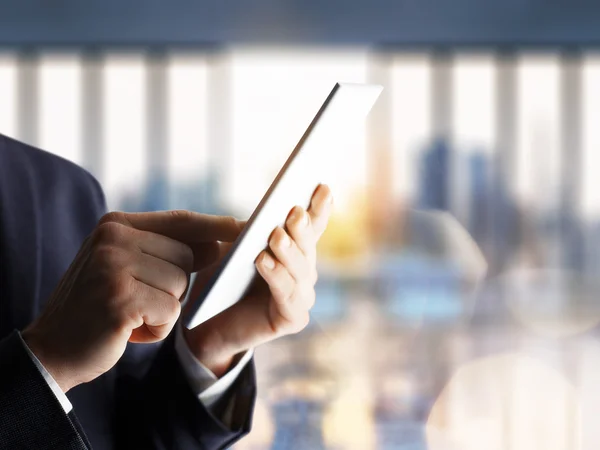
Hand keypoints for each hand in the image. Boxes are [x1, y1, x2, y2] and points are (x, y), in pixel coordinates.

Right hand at [22, 210, 242, 391]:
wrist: (53, 349)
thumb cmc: (97, 306)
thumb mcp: (126, 268)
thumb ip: (166, 252)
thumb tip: (219, 243)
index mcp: (116, 225)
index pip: (180, 220)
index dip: (214, 225)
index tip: (244, 227)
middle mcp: (114, 238)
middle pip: (186, 256)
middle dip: (173, 286)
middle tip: (139, 300)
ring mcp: (114, 265)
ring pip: (181, 284)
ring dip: (164, 309)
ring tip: (131, 315)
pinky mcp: (121, 297)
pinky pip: (171, 310)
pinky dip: (158, 328)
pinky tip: (129, 329)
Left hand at [183, 184, 332, 376]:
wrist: (208, 325)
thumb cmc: (223, 280)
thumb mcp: (233, 248)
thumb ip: (249, 232)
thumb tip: (262, 218)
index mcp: (295, 249)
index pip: (312, 224)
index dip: (319, 206)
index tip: (321, 185)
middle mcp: (304, 270)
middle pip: (308, 245)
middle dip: (302, 227)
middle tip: (294, 211)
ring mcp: (302, 295)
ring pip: (300, 269)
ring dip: (288, 251)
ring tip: (276, 236)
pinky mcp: (293, 318)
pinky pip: (287, 295)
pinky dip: (276, 277)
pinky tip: (264, 261)